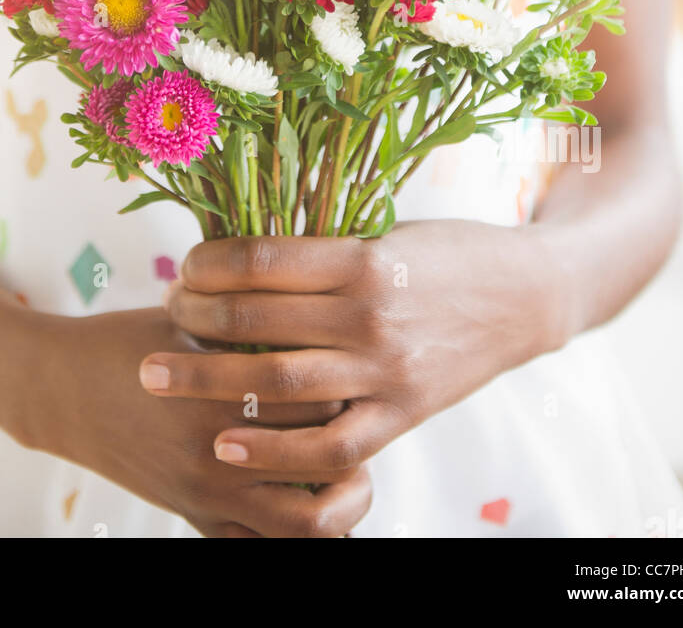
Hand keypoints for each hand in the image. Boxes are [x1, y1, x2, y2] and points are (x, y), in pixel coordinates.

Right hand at [17, 305, 370, 536]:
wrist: (63, 389)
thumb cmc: (131, 341)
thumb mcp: (189, 319)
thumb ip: (250, 321)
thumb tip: (317, 305)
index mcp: (223, 392)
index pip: (321, 395)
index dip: (345, 378)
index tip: (350, 363)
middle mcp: (220, 451)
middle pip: (325, 455)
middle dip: (351, 433)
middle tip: (360, 409)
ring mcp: (209, 494)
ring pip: (306, 523)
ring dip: (338, 499)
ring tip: (348, 469)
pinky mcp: (195, 517)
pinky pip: (260, 545)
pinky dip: (295, 531)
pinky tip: (311, 499)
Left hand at [146, 223, 558, 481]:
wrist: (525, 297)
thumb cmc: (446, 252)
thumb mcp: (384, 231)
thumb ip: (320, 249)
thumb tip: (237, 256)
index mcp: (363, 257)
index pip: (261, 260)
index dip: (209, 264)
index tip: (185, 266)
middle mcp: (370, 316)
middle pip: (256, 321)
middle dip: (193, 319)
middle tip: (161, 315)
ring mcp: (386, 371)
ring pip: (279, 385)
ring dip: (208, 381)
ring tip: (157, 376)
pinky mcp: (402, 415)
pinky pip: (330, 446)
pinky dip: (273, 451)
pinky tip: (227, 444)